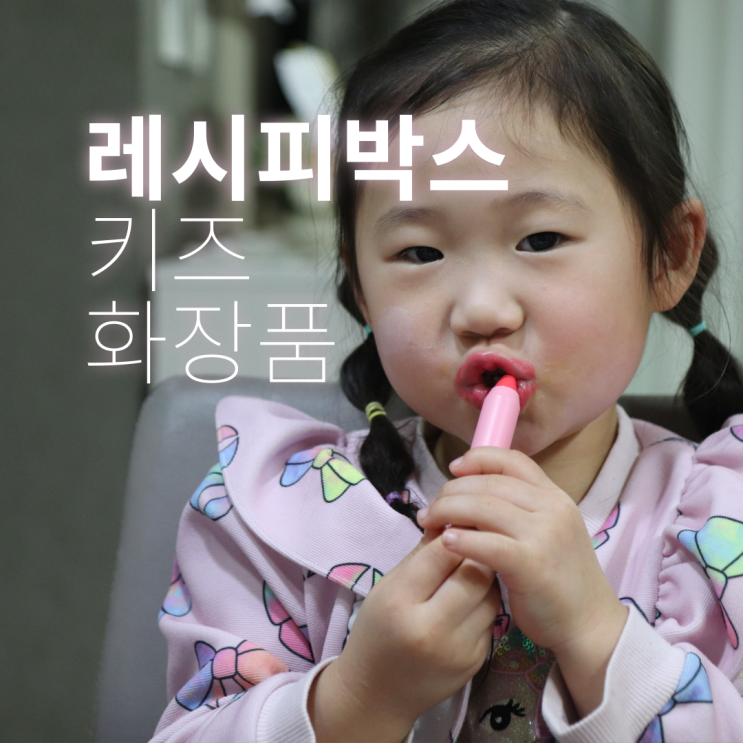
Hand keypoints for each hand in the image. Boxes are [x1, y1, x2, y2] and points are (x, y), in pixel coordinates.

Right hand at [313, 528, 500, 739]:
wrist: (378, 693)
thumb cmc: (377, 630)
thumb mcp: (388, 586)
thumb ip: (421, 555)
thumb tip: (451, 521)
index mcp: (402, 602)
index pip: (444, 553)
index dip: (455, 532)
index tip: (458, 522)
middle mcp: (432, 628)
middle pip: (475, 573)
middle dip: (476, 552)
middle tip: (472, 541)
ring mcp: (459, 649)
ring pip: (491, 595)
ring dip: (485, 577)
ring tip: (470, 570)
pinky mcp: (476, 662)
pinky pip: (491, 619)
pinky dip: (484, 604)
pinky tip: (469, 601)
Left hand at [415, 447, 625, 659]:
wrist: (591, 625)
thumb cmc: (559, 580)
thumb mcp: (547, 532)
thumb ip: (518, 511)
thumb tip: (468, 495)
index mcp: (555, 497)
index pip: (512, 460)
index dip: (478, 458)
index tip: (453, 468)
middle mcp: (552, 508)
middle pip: (489, 482)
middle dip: (451, 491)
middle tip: (430, 508)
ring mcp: (544, 534)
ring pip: (483, 507)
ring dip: (448, 511)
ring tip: (428, 523)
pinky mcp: (533, 564)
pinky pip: (487, 543)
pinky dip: (461, 539)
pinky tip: (445, 542)